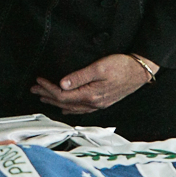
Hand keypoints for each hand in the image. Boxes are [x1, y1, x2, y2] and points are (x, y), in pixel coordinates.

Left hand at [31, 54, 153, 113]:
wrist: (141, 70)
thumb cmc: (122, 66)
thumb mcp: (99, 68)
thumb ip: (80, 76)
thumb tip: (62, 84)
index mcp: (90, 95)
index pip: (63, 95)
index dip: (48, 88)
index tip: (39, 80)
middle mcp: (93, 104)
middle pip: (65, 103)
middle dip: (48, 96)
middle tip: (34, 89)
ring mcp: (98, 105)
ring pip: (72, 108)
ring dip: (56, 102)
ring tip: (44, 98)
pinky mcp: (103, 102)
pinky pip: (82, 109)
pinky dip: (70, 108)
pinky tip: (66, 107)